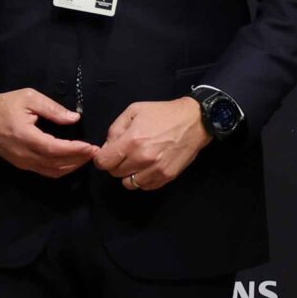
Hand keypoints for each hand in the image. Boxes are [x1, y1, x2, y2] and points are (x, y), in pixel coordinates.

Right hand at [0, 88, 97, 177]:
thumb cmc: (5, 104)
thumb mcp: (29, 98)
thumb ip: (52, 108)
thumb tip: (74, 118)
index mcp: (25, 136)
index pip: (55, 149)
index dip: (75, 150)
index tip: (92, 146)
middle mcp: (24, 154)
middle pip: (57, 164)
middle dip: (79, 160)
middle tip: (95, 152)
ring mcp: (21, 162)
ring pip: (52, 171)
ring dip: (71, 167)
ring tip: (86, 157)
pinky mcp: (20, 164)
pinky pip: (45, 172)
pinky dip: (61, 169)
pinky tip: (71, 162)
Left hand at [95, 97, 212, 192]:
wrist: (194, 121)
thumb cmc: (162, 113)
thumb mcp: (134, 111)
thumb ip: (115, 130)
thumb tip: (107, 147)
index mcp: (131, 141)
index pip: (104, 162)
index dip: (102, 158)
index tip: (108, 154)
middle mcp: (142, 159)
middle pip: (115, 173)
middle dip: (115, 164)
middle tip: (124, 154)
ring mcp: (155, 170)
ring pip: (129, 184)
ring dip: (129, 174)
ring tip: (136, 162)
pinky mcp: (167, 177)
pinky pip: (145, 187)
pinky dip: (142, 179)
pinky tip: (147, 167)